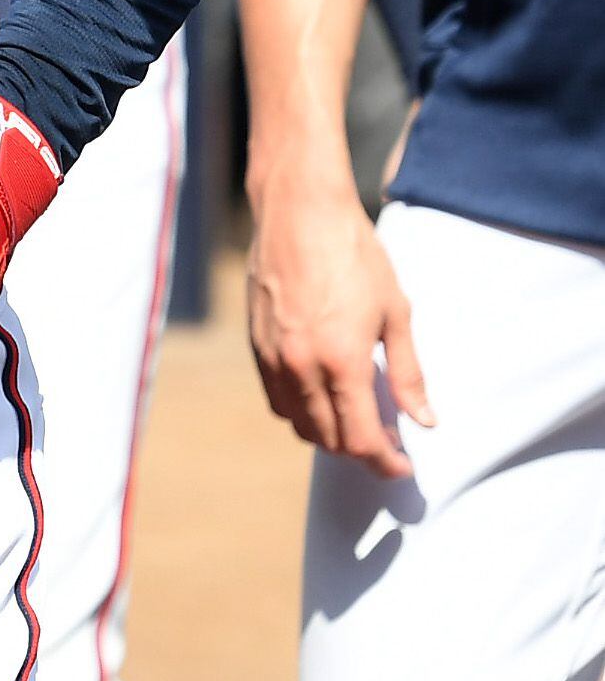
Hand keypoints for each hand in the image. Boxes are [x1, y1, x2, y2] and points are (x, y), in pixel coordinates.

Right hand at [245, 163, 432, 476]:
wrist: (299, 214)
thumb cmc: (355, 256)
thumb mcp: (396, 313)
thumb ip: (408, 373)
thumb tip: (425, 421)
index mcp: (341, 362)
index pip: (360, 439)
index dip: (384, 462)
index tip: (402, 466)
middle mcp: (301, 367)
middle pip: (327, 438)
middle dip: (359, 450)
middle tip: (386, 443)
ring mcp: (273, 357)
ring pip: (297, 423)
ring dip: (328, 433)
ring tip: (354, 419)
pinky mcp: (256, 344)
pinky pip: (277, 397)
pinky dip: (301, 409)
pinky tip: (322, 393)